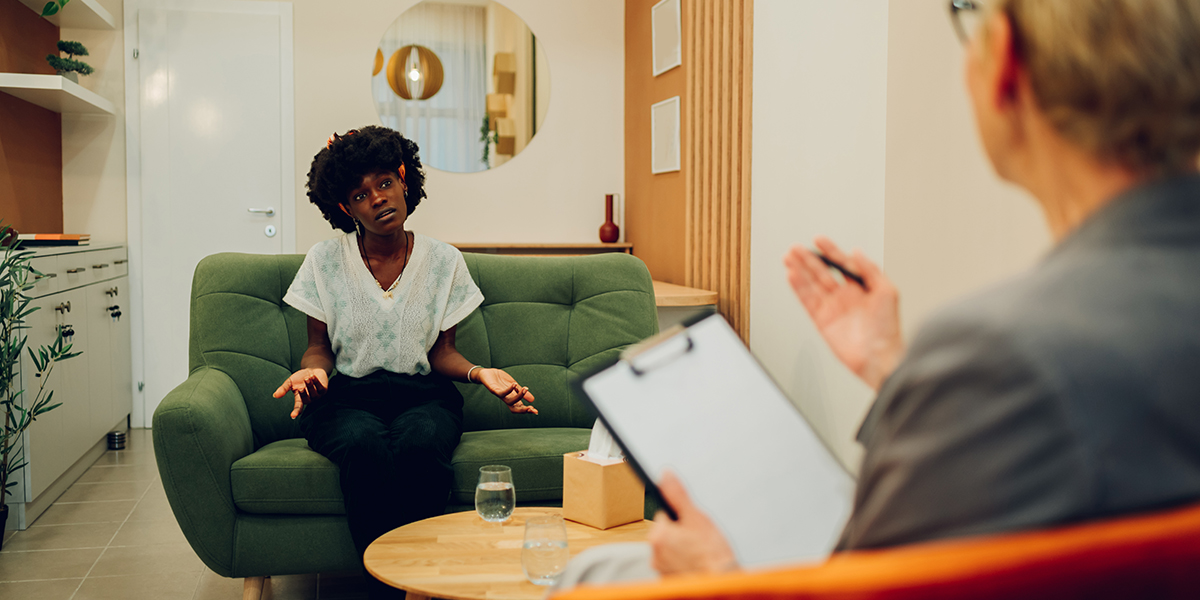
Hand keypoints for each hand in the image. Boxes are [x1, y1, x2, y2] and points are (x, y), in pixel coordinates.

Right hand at [273, 368, 328, 418]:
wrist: (312, 369)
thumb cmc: (300, 377)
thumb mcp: (290, 382)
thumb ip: (283, 389)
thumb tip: (275, 395)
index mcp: (300, 398)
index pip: (298, 407)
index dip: (296, 411)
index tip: (293, 416)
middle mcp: (309, 398)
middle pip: (306, 399)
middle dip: (304, 393)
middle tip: (301, 386)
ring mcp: (317, 395)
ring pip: (314, 394)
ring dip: (310, 385)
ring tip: (307, 378)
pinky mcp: (324, 390)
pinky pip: (320, 388)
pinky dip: (316, 382)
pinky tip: (313, 376)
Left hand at [476, 368, 537, 414]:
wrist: (486, 373)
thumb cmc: (499, 380)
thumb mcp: (513, 385)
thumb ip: (520, 391)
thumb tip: (532, 400)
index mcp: (511, 397)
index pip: (520, 407)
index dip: (527, 410)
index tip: (535, 411)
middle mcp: (505, 398)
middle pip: (514, 408)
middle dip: (523, 409)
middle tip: (531, 408)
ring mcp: (499, 395)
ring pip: (509, 401)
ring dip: (518, 397)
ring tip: (525, 389)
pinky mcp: (494, 390)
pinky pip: (501, 393)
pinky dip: (508, 389)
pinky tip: (514, 384)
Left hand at [649, 471, 737, 575]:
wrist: (720, 583)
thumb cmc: (711, 555)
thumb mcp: (696, 518)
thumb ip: (678, 495)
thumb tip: (665, 476)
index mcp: (659, 535)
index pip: (664, 515)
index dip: (681, 517)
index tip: (691, 523)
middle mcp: (655, 553)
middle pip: (667, 532)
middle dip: (682, 532)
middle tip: (699, 539)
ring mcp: (661, 568)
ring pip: (671, 548)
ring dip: (683, 547)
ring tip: (700, 552)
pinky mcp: (668, 578)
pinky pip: (674, 563)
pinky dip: (684, 561)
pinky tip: (697, 562)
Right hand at [783, 236, 903, 390]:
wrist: (880, 358)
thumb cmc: (889, 330)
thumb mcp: (888, 292)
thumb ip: (870, 270)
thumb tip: (857, 253)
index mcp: (862, 288)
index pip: (842, 264)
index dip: (830, 251)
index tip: (819, 240)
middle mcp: (846, 297)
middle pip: (822, 272)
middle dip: (809, 259)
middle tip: (796, 248)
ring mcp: (833, 308)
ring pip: (812, 284)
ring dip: (800, 270)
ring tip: (789, 258)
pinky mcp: (822, 321)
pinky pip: (807, 300)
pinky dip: (798, 288)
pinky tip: (792, 276)